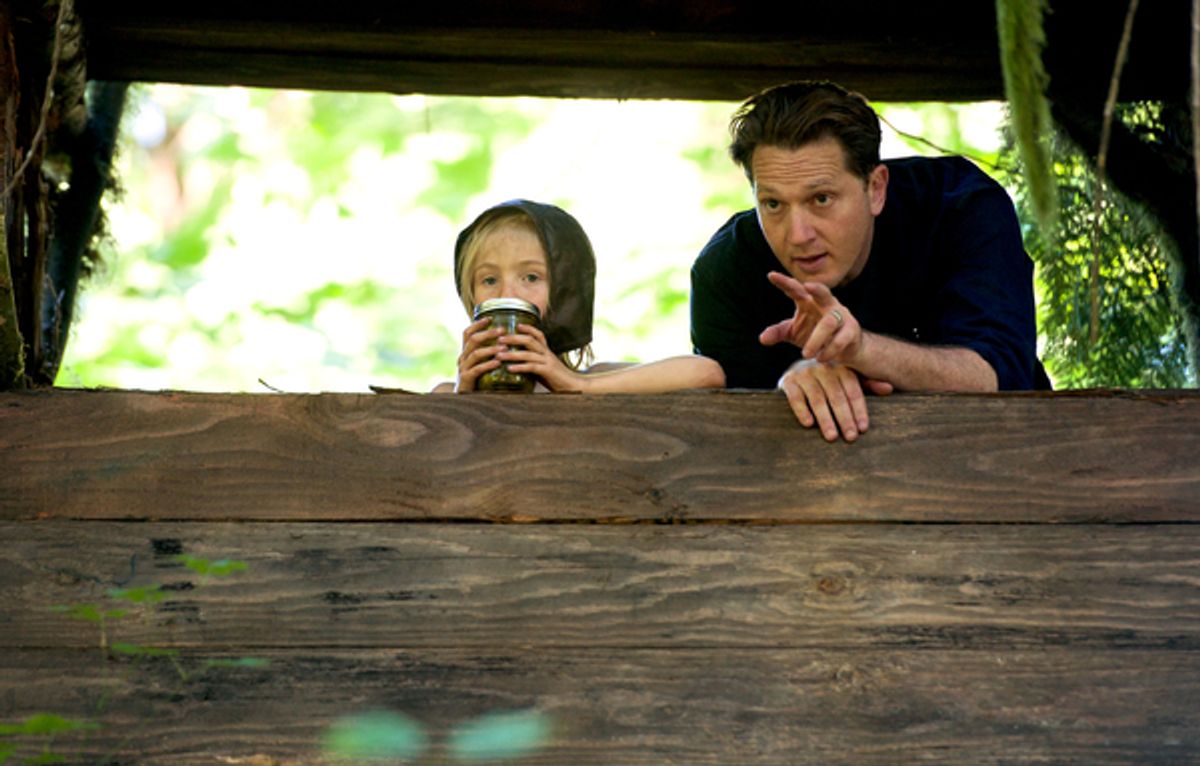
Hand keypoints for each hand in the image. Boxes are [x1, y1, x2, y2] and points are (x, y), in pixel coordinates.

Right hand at [454, 317, 503, 391]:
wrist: (467, 401)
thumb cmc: (479, 381)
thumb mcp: (482, 365)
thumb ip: (489, 354)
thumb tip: (507, 341)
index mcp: (466, 352)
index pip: (467, 333)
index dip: (478, 324)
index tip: (491, 318)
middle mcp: (462, 358)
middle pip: (472, 340)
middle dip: (488, 333)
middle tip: (503, 330)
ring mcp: (463, 368)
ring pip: (476, 353)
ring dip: (491, 349)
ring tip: (505, 346)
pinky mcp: (466, 379)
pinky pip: (477, 369)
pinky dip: (488, 364)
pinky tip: (498, 363)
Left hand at [495, 323, 585, 391]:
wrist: (573, 386)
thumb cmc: (557, 379)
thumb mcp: (545, 367)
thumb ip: (534, 363)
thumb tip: (518, 364)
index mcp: (546, 351)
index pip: (538, 334)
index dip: (528, 328)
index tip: (516, 325)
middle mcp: (547, 353)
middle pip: (529, 340)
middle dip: (513, 338)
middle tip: (499, 339)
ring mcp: (547, 362)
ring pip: (528, 353)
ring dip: (511, 354)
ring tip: (499, 355)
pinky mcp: (547, 371)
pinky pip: (532, 367)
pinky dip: (519, 367)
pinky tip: (509, 369)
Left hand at [759, 272, 862, 366]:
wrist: (845, 349)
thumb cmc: (816, 335)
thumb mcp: (793, 333)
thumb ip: (778, 333)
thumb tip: (762, 338)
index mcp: (809, 301)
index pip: (795, 290)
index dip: (784, 282)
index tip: (771, 275)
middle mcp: (826, 304)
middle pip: (823, 292)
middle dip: (816, 288)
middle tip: (807, 286)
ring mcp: (841, 316)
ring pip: (829, 322)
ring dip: (816, 339)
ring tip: (806, 354)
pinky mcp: (851, 331)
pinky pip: (840, 339)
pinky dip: (829, 350)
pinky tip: (820, 358)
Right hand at [778, 358, 892, 441]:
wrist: (795, 371)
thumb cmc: (827, 381)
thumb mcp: (847, 380)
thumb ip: (867, 385)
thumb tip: (889, 388)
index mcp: (840, 367)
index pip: (853, 390)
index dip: (859, 410)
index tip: (863, 428)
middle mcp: (822, 368)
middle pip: (836, 396)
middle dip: (845, 418)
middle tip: (850, 436)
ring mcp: (804, 374)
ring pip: (817, 399)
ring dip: (825, 419)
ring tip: (832, 436)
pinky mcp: (788, 381)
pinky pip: (795, 397)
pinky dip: (802, 410)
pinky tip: (808, 424)